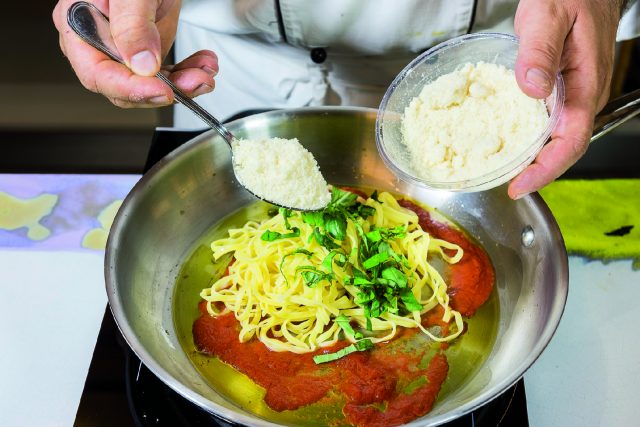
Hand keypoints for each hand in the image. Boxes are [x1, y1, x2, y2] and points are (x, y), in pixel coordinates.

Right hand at [52, 0, 217, 107]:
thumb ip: (131, 23)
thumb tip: (140, 63)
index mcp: (79, 25)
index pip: (99, 74)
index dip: (131, 89)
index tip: (162, 91)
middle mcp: (98, 41)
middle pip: (126, 86)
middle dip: (165, 88)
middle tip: (195, 82)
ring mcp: (123, 46)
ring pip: (150, 83)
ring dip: (183, 82)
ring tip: (204, 72)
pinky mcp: (145, 46)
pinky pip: (164, 70)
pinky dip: (187, 70)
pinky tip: (203, 64)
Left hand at [509, 0, 623, 198]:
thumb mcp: (548, 16)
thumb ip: (540, 51)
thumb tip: (531, 89)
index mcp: (585, 84)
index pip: (571, 140)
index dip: (545, 168)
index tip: (519, 184)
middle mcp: (583, 94)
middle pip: (564, 147)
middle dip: (537, 171)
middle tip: (506, 184)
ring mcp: (574, 93)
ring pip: (556, 136)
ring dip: (533, 158)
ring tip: (506, 171)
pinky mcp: (562, 88)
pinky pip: (548, 121)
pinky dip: (530, 136)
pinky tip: (509, 140)